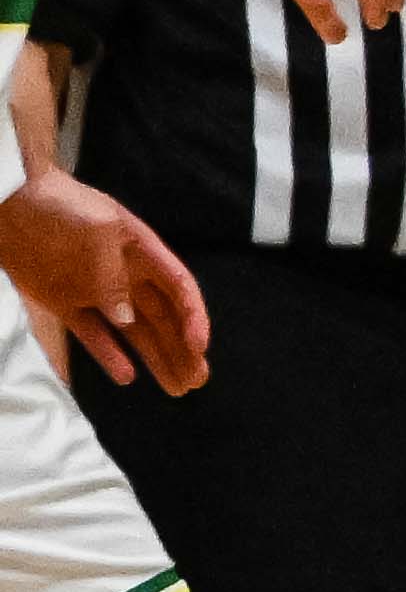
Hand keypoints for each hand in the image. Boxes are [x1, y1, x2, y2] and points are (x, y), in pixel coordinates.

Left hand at [0, 167, 213, 394]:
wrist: (10, 203)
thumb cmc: (60, 206)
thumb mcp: (97, 229)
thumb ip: (112, 276)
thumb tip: (127, 320)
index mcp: (142, 252)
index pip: (179, 289)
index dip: (193, 318)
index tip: (199, 347)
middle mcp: (126, 275)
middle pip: (163, 318)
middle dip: (182, 349)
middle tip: (197, 381)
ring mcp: (95, 291)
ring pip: (134, 332)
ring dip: (156, 358)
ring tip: (176, 388)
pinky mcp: (65, 303)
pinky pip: (93, 335)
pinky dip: (110, 355)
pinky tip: (128, 376)